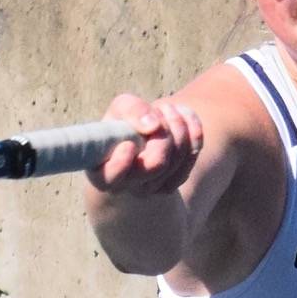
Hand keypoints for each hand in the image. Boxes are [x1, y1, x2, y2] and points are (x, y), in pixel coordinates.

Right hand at [87, 93, 202, 196]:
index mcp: (103, 170)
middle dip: (163, 132)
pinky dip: (192, 129)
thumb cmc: (124, 123)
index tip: (128, 145)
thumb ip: (132, 110)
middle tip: (159, 110)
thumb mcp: (120, 109)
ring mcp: (151, 189)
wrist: (141, 135)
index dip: (120, 164)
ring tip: (167, 109)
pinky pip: (192, 155)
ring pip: (176, 158)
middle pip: (156, 164)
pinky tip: (183, 116)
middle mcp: (127, 186)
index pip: (110, 177)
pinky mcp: (173, 183)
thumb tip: (153, 125)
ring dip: (177, 124)